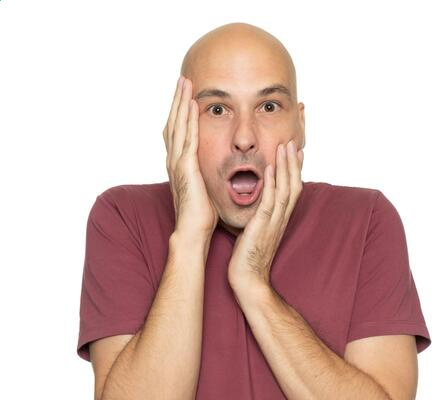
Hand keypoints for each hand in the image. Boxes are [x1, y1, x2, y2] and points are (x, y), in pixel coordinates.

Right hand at [163, 76, 218, 240]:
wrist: (193, 231)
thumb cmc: (200, 215)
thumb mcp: (203, 188)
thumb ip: (203, 174)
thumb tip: (212, 167)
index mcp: (179, 165)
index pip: (178, 132)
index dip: (179, 112)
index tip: (185, 95)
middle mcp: (174, 161)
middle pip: (173, 123)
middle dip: (177, 100)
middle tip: (182, 79)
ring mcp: (178, 164)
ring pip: (177, 126)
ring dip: (181, 103)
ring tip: (185, 82)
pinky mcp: (186, 168)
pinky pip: (187, 138)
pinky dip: (188, 120)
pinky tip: (191, 105)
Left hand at [227, 139, 303, 294]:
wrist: (249, 281)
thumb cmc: (248, 260)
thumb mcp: (255, 234)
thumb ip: (257, 219)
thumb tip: (253, 208)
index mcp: (279, 220)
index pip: (291, 191)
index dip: (294, 171)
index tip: (294, 153)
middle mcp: (280, 219)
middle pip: (293, 185)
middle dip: (293, 163)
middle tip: (293, 142)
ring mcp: (273, 222)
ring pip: (285, 189)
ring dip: (286, 166)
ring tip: (285, 146)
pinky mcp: (262, 226)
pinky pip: (270, 201)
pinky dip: (272, 183)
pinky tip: (271, 167)